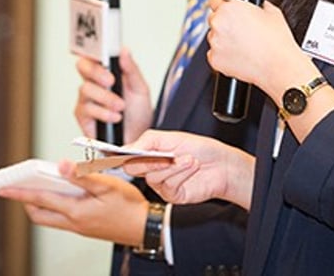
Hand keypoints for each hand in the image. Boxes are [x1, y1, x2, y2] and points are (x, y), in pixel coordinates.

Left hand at [0, 160, 147, 245]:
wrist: (145, 227)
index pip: (40, 200)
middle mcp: (73, 222)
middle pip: (39, 215)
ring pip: (50, 218)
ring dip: (40, 204)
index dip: (20, 193)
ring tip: (36, 188)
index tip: (3, 189)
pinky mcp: (87, 227)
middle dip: (25, 202)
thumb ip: (82, 175)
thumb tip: (62, 165)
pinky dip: (55, 206)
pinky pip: (63, 218)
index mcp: (75, 211)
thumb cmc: (128, 206)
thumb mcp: (106, 185)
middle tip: (16, 190)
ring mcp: (80, 227)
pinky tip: (61, 194)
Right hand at [74, 47, 152, 142]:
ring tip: (120, 107)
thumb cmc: (137, 113)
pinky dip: (102, 113)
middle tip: (111, 81)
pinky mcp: (83, 117)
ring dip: (105, 98)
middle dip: (96, 73)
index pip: (93, 54)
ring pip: (86, 89)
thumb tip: (124, 51)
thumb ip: (131, 69)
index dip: (93, 52)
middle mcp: (94, 83)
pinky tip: (114, 117)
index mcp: (106, 72)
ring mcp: (86, 99)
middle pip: (82, 67)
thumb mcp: (140, 88)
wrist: (138, 137)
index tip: (103, 56)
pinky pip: (86, 109)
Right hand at [123, 130, 254, 210]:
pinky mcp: (172, 195)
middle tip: (163, 154)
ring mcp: (161, 184)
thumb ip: (147, 141)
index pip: (126, 156)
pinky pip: (167, 185)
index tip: (112, 153)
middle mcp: (152, 169)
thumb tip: (126, 148)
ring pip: (152, 177)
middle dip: (147, 160)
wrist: (222, 165)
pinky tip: (191, 167)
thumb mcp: (172, 137)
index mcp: (149, 154)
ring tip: (188, 158)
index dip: (117, 155)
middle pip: (133, 168)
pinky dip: (180, 173)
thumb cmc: (200, 149)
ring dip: (172, 165)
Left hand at [206, 0, 303, 95]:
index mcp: (229, 8)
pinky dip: (224, 55)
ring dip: (223, 40)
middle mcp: (218, 23)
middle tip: (240, 31)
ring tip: (243, 45)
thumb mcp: (271, 12)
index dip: (223, 5)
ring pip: (214, 37)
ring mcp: (214, 42)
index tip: (228, 10)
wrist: (279, 66)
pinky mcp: (214, 59)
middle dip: (225, 24)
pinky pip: (215, 54)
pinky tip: (240, 55)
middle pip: (214, 19)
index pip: (215, 0)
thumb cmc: (277, 41)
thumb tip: (255, 5)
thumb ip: (257, 5)